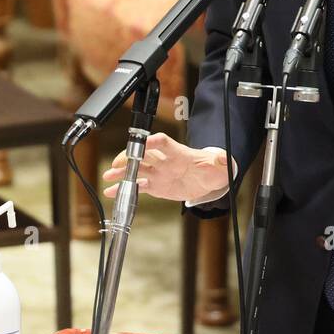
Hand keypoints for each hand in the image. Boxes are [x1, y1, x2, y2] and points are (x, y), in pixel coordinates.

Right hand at [102, 132, 234, 203]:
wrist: (207, 180)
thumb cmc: (212, 169)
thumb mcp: (219, 165)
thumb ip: (221, 161)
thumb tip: (225, 159)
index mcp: (178, 153)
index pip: (163, 143)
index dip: (152, 141)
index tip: (142, 143)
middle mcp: (165, 161)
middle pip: (143, 155)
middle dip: (129, 157)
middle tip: (118, 164)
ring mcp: (158, 173)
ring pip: (136, 170)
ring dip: (122, 172)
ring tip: (109, 177)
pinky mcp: (155, 185)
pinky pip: (138, 186)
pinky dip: (124, 188)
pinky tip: (112, 191)